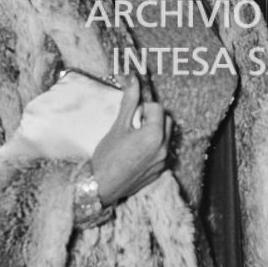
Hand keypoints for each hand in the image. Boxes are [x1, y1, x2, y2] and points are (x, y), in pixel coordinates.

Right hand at [90, 78, 171, 205]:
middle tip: (134, 124)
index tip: (132, 114)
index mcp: (154, 135)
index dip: (144, 108)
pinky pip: (163, 151)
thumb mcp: (118, 126)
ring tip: (135, 138)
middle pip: (167, 120)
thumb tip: (134, 80)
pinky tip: (136, 152)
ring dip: (155, 131)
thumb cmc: (107, 156)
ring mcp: (163, 161)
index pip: (157, 108)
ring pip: (166, 136)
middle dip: (153, 117)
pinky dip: (154, 147)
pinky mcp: (160, 171)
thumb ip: (130, 102)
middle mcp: (163, 148)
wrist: (100, 186)